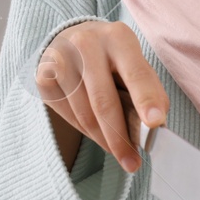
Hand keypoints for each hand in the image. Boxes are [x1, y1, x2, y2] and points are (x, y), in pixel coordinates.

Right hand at [35, 21, 167, 173]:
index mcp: (118, 37)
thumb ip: (148, 89)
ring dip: (104, 140)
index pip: (135, 73)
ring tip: (118, 150)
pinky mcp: (43, 77)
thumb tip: (156, 126)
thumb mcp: (134, 62)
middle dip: (120, 138)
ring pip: (84, 115)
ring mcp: (60, 60)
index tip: (155, 124)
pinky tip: (98, 132)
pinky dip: (86, 132)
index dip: (146, 100)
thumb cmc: (112, 57)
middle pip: (104, 102)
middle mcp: (86, 44)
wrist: (70, 38)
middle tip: (132, 162)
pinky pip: (68, 117)